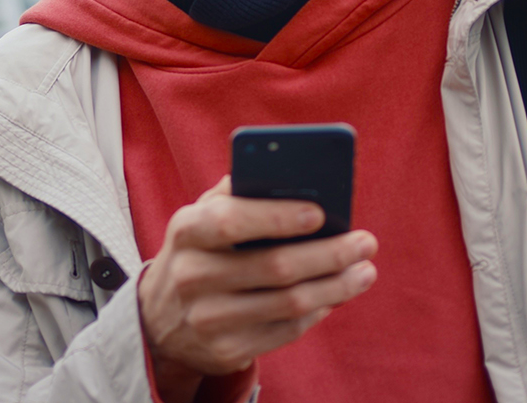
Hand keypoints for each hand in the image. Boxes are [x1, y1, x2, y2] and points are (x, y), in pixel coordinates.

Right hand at [138, 176, 378, 401]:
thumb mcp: (202, 217)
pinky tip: (337, 295)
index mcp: (187, 231)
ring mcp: (208, 319)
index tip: (321, 213)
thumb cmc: (199, 251)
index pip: (232, 222)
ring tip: (364, 271)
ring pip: (289, 304)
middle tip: (366, 242)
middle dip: (329, 254)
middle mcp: (192, 277)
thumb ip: (239, 192)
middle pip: (275, 267)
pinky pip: (287, 331)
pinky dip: (319, 310)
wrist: (160, 318)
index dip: (278, 217)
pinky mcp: (227, 350)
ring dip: (337, 286)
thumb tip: (297, 176)